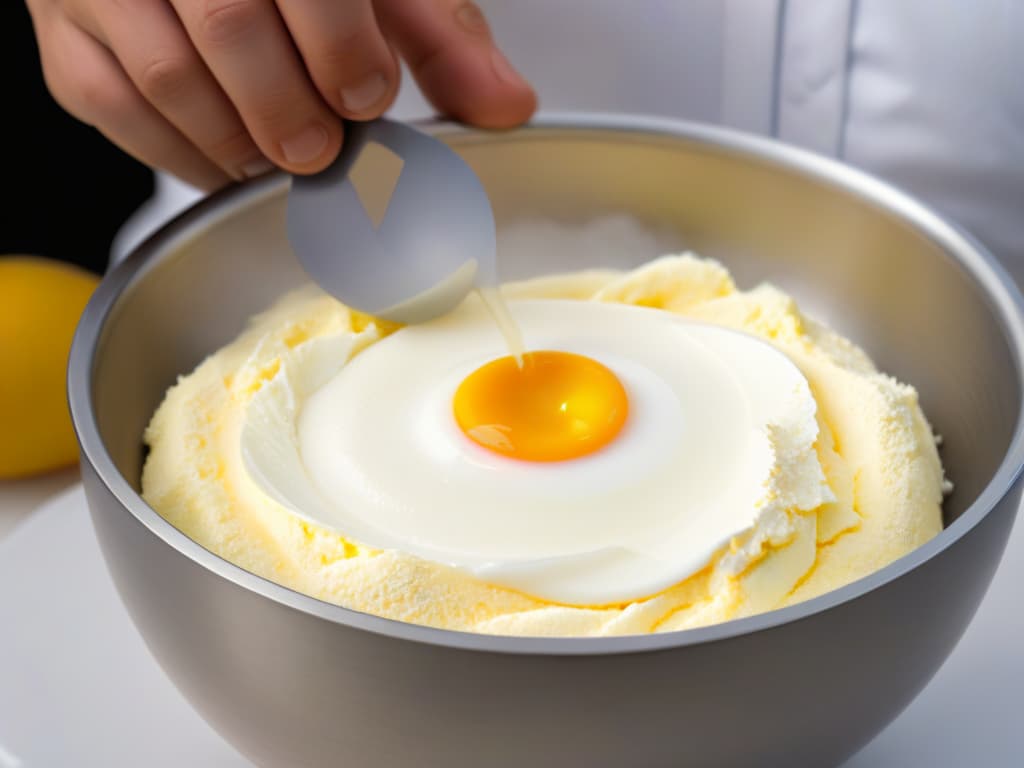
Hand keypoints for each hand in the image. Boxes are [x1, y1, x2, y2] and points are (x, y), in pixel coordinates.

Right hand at [25, 0, 536, 188]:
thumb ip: (440, 36)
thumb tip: (507, 106)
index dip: (338, 46)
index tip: (367, 96)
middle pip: (225, 27)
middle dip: (288, 109)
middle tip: (321, 148)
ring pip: (167, 77)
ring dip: (241, 142)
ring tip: (282, 155)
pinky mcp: (65, 33)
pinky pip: (112, 106)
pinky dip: (182, 155)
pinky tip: (229, 163)